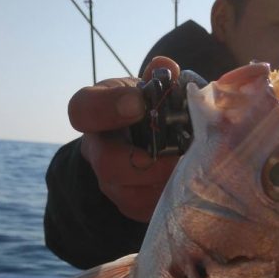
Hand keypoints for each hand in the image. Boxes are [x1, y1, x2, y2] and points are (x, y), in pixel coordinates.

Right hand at [68, 56, 180, 221]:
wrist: (141, 143)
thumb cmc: (147, 108)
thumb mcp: (148, 87)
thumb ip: (159, 77)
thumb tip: (167, 69)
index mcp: (95, 112)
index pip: (83, 110)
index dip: (108, 108)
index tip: (138, 104)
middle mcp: (95, 151)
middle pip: (108, 164)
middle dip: (148, 160)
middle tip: (179, 152)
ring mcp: (110, 184)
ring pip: (133, 193)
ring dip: (168, 180)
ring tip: (194, 166)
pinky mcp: (130, 206)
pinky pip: (150, 208)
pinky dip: (175, 195)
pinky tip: (193, 181)